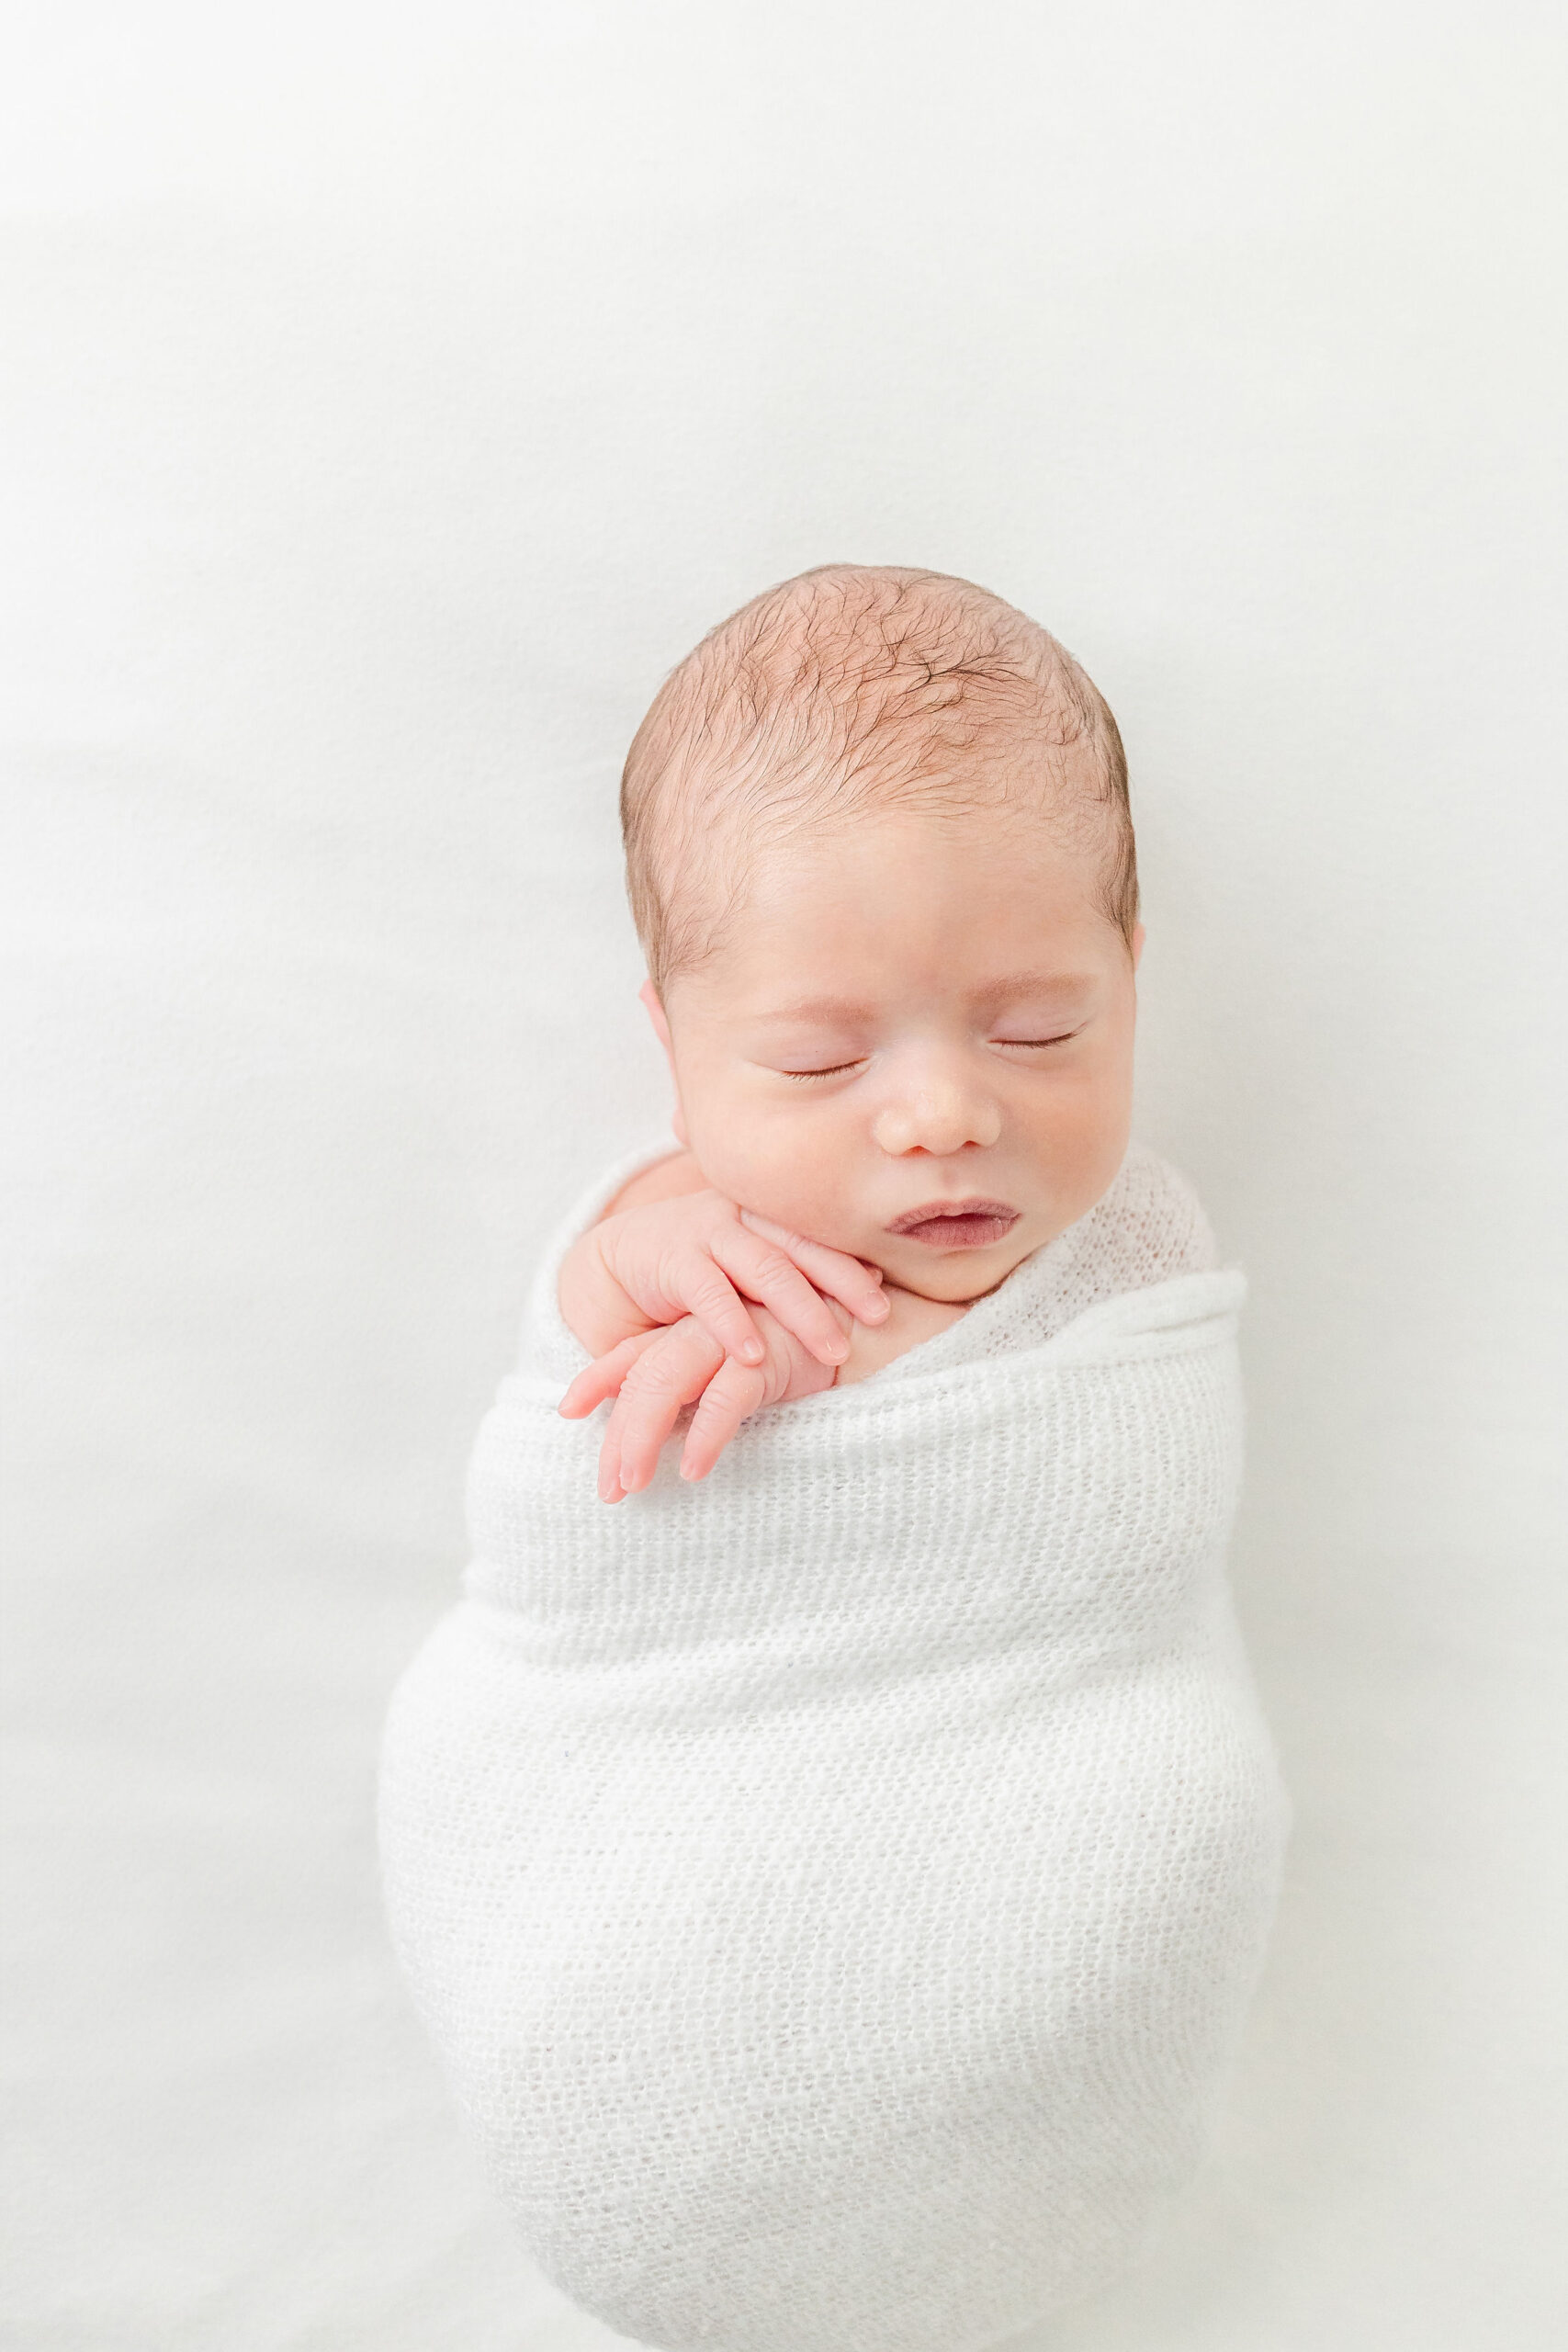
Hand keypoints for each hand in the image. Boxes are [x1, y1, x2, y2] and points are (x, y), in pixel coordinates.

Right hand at [557, 1185, 887, 1367]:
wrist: (619, 1263)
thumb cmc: (700, 1271)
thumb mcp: (751, 1266)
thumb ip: (798, 1270)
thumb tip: (875, 1280)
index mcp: (766, 1214)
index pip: (820, 1236)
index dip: (854, 1264)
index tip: (886, 1299)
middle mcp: (742, 1215)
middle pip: (802, 1248)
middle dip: (844, 1283)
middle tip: (881, 1317)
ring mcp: (706, 1231)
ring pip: (765, 1269)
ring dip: (803, 1311)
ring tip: (834, 1351)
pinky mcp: (672, 1259)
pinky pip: (709, 1292)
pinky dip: (733, 1324)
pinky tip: (754, 1355)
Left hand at [558, 1301, 844, 1499]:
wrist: (863, 1324)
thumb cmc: (801, 1350)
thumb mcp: (743, 1369)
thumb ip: (707, 1390)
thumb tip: (674, 1437)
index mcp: (692, 1331)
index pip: (632, 1356)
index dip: (597, 1380)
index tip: (566, 1412)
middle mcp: (702, 1331)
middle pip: (641, 1380)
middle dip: (618, 1436)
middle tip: (608, 1490)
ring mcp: (730, 1340)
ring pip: (666, 1384)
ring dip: (643, 1437)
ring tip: (632, 1486)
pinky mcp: (765, 1356)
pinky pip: (725, 1397)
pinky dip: (705, 1434)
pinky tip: (693, 1469)